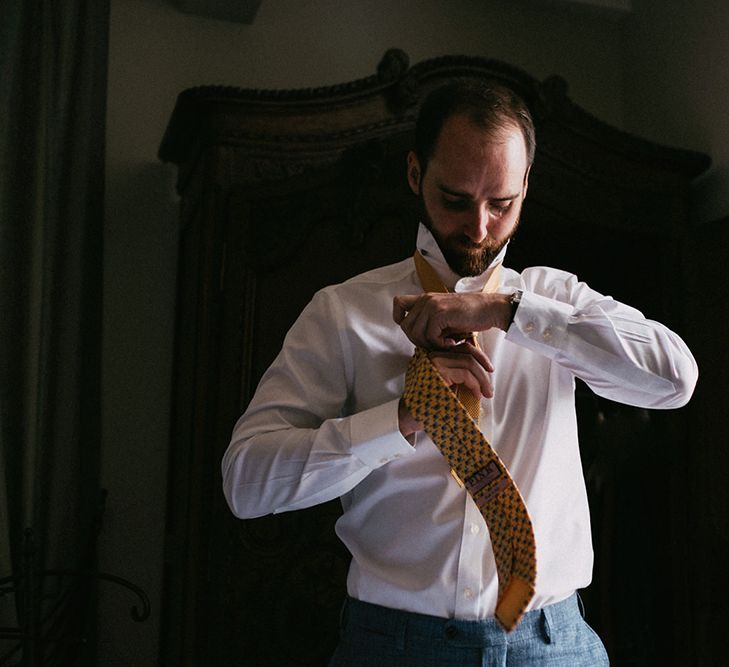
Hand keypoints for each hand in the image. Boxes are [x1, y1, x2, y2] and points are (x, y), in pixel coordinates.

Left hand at [393, 292, 511, 348]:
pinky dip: (440, 344)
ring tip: (446, 344)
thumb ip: (428, 321)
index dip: (400, 319)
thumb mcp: (444, 316)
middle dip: (417, 340)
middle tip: (436, 344)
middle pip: (404, 325)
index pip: (398, 303)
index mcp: (425, 298)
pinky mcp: (440, 313)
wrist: (489, 309)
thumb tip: (413, 336)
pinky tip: (453, 343)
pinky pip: (429, 336)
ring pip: (415, 333)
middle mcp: (426, 299)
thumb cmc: (469, 316)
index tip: (416, 331)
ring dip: (429, 344)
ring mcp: (432, 305)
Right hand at [398, 341, 493, 437]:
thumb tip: (480, 372)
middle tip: (489, 387)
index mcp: (433, 356)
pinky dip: (475, 384)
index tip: (488, 369)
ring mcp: (434, 362)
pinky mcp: (437, 372)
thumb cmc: (425, 404)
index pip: (461, 347)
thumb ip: (455, 375)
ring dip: (482, 379)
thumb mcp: (444, 385)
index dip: (479, 356)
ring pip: (468, 362)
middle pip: (466, 352)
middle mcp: (432, 355)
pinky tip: (476, 394)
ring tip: (486, 392)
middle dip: (483, 369)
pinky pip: (465, 373)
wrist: (408, 417)